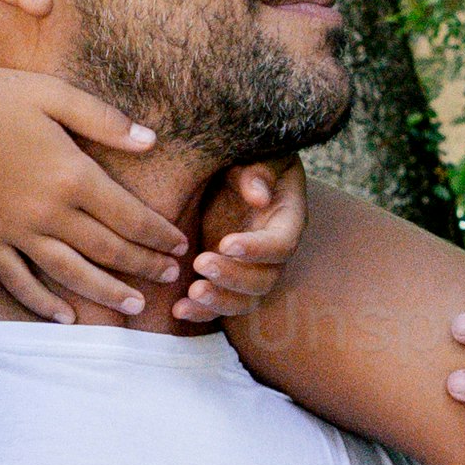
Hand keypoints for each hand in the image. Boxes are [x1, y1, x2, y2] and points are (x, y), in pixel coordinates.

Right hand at [0, 63, 209, 322]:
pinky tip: (66, 316)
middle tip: (170, 277)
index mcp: (71, 175)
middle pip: (108, 250)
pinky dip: (43, 303)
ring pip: (71, 274)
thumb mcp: (53, 93)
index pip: (129, 216)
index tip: (179, 244)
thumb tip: (151, 140)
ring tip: (135, 307)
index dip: (159, 234)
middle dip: (144, 265)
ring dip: (107, 293)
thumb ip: (104, 119)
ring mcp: (15, 231)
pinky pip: (18, 281)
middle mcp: (47, 212)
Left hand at [163, 154, 306, 331]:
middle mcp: (273, 250)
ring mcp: (251, 268)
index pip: (282, 244)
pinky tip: (177, 311)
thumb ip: (258, 171)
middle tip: (201, 263)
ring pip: (244, 300)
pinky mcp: (228, 277)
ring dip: (218, 302)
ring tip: (190, 295)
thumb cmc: (247, 155)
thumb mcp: (258, 153)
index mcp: (287, 219)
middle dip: (233, 277)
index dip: (257, 249)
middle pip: (264, 279)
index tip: (226, 243)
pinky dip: (201, 312)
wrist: (227, 167)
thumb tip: (258, 196)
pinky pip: (222, 305)